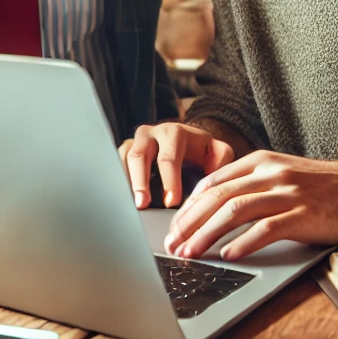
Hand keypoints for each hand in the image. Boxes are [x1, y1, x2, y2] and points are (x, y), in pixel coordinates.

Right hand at [119, 122, 234, 209]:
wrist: (185, 141)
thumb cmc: (201, 151)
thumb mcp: (217, 151)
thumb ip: (222, 158)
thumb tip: (212, 172)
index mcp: (174, 133)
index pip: (168, 157)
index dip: (169, 180)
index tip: (171, 202)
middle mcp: (151, 133)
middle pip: (139, 155)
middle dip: (140, 181)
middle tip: (142, 205)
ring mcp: (135, 141)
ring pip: (124, 158)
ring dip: (125, 182)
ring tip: (129, 205)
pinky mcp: (124, 151)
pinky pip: (115, 164)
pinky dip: (118, 181)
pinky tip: (122, 200)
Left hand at [164, 151, 337, 260]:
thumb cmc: (324, 187)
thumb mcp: (283, 175)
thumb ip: (253, 185)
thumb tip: (217, 208)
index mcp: (261, 161)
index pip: (213, 181)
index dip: (189, 205)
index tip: (175, 226)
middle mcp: (270, 172)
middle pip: (217, 196)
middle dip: (190, 222)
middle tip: (173, 243)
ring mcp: (287, 192)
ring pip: (235, 210)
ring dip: (207, 234)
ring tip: (191, 252)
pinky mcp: (303, 214)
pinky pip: (266, 229)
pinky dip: (243, 243)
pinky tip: (229, 255)